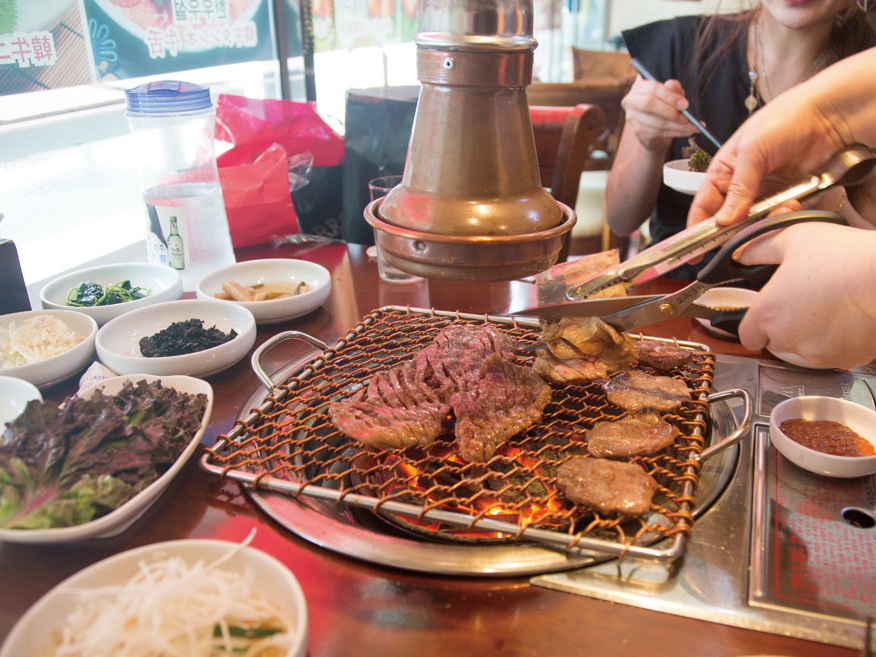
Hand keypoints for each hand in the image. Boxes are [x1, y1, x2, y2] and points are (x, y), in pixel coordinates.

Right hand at [621, 77, 695, 151]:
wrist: (656, 128)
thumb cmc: (665, 105)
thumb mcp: (672, 94)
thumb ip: (673, 88)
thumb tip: (671, 85)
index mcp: (639, 87)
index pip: (652, 89)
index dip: (669, 96)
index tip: (685, 104)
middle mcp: (631, 101)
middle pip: (649, 104)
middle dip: (670, 111)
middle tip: (686, 117)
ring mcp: (632, 118)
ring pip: (656, 122)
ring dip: (677, 125)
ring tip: (692, 126)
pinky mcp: (638, 132)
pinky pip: (658, 133)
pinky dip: (676, 133)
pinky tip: (687, 131)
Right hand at [687, 88, 850, 227]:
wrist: (827, 116)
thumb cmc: (783, 119)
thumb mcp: (752, 152)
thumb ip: (738, 188)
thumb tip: (723, 220)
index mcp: (722, 171)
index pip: (702, 206)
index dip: (695, 229)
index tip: (693, 250)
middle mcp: (739, 185)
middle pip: (726, 220)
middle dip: (732, 231)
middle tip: (738, 241)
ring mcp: (763, 192)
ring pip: (753, 222)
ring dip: (763, 223)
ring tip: (778, 210)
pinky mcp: (785, 197)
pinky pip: (777, 216)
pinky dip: (783, 216)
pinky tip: (792, 205)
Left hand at [736, 222, 875, 368]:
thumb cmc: (844, 258)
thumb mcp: (793, 238)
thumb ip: (760, 249)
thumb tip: (743, 254)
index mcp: (767, 314)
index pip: (747, 335)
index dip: (757, 324)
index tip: (768, 314)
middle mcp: (787, 339)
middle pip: (776, 342)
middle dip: (786, 326)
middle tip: (806, 302)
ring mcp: (817, 353)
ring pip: (805, 350)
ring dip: (812, 335)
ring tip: (830, 306)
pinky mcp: (845, 360)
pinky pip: (835, 354)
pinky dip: (839, 341)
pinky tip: (848, 317)